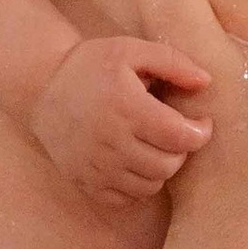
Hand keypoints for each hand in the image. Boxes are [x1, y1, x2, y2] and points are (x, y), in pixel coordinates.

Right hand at [29, 31, 212, 207]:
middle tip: (175, 134)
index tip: (200, 122)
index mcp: (126, 107)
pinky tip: (135, 162)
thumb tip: (205, 82)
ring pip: (150, 185)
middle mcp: (111, 141)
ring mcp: (96, 166)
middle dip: (181, 151)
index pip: (180, 137)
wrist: (41, 87)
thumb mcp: (131, 49)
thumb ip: (173, 62)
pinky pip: (126, 198)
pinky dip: (138, 185)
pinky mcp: (85, 181)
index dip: (200, 132)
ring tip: (155, 147)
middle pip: (168, 165)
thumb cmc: (90, 66)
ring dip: (161, 168)